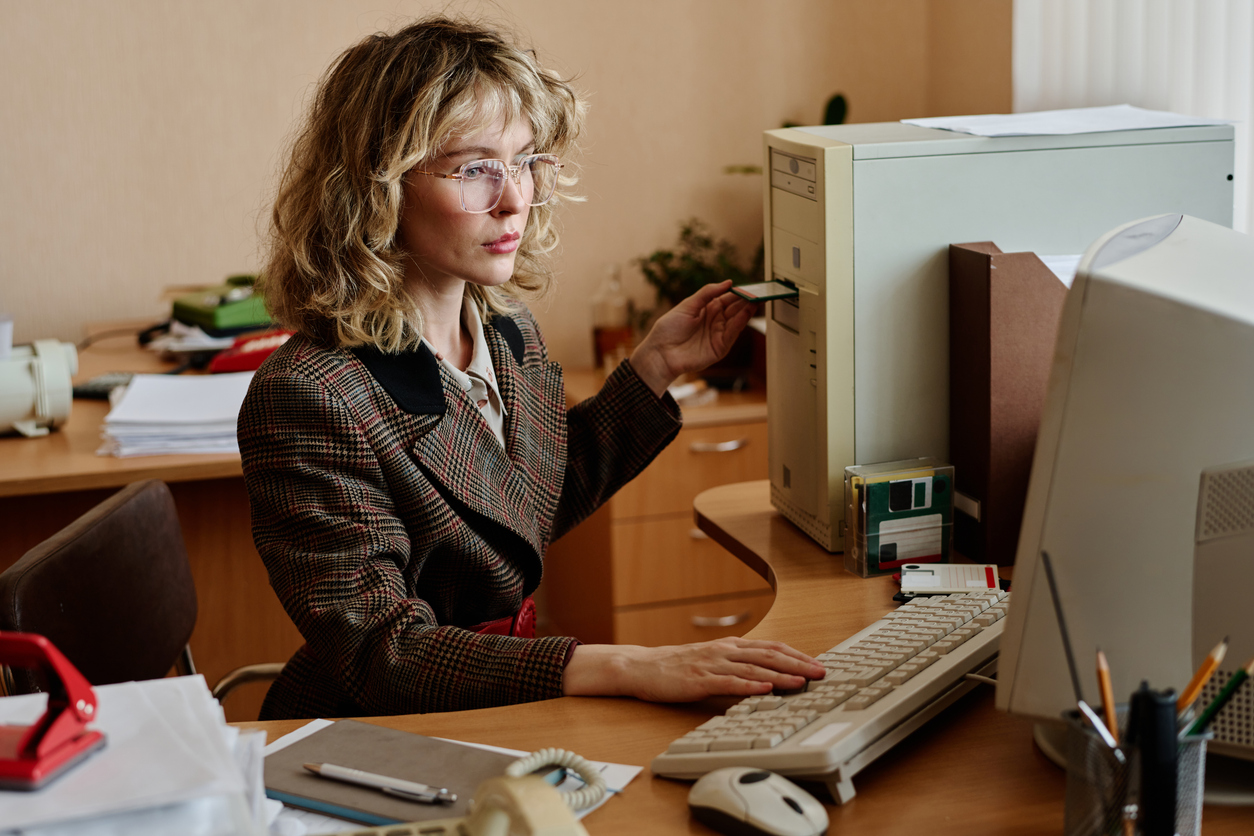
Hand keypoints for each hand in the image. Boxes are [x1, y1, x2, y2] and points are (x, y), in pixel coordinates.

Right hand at [562, 638, 824, 701]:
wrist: (641, 667)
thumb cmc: (676, 667)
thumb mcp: (712, 662)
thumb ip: (737, 667)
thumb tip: (768, 678)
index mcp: (730, 646)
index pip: (771, 647)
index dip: (797, 655)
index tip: (818, 664)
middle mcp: (724, 651)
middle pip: (768, 654)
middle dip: (798, 663)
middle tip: (821, 673)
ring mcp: (712, 664)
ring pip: (753, 668)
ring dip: (780, 675)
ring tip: (802, 682)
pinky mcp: (699, 679)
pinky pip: (728, 682)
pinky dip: (749, 685)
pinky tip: (764, 689)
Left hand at [629, 281, 755, 396]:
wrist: (660, 353)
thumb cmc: (668, 329)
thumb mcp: (687, 305)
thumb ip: (707, 293)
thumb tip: (728, 282)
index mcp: (707, 309)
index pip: (727, 298)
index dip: (738, 292)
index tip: (748, 286)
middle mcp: (715, 321)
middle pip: (735, 308)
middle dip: (747, 300)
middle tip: (758, 292)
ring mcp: (718, 334)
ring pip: (737, 320)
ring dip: (747, 310)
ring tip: (757, 300)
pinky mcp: (720, 347)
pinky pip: (732, 333)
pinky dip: (741, 323)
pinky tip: (746, 313)